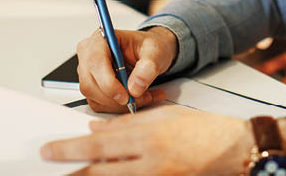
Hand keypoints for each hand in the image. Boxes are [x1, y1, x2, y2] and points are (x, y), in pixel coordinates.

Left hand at [41, 105, 253, 174]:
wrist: (236, 150)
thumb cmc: (205, 129)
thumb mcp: (166, 115)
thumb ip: (130, 122)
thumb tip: (96, 128)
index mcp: (150, 136)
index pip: (101, 144)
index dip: (72, 148)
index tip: (51, 149)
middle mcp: (151, 162)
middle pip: (101, 168)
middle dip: (72, 168)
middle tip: (49, 165)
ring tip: (71, 174)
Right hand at [76, 26, 177, 112]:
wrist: (151, 53)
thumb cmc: (149, 47)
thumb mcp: (156, 51)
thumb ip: (148, 66)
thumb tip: (135, 87)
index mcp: (102, 38)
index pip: (95, 62)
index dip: (108, 82)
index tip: (126, 95)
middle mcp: (90, 54)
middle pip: (90, 84)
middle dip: (115, 97)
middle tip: (138, 98)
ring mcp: (89, 72)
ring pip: (95, 97)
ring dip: (120, 104)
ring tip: (144, 97)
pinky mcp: (93, 87)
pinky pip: (100, 104)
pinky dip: (119, 107)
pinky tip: (137, 99)